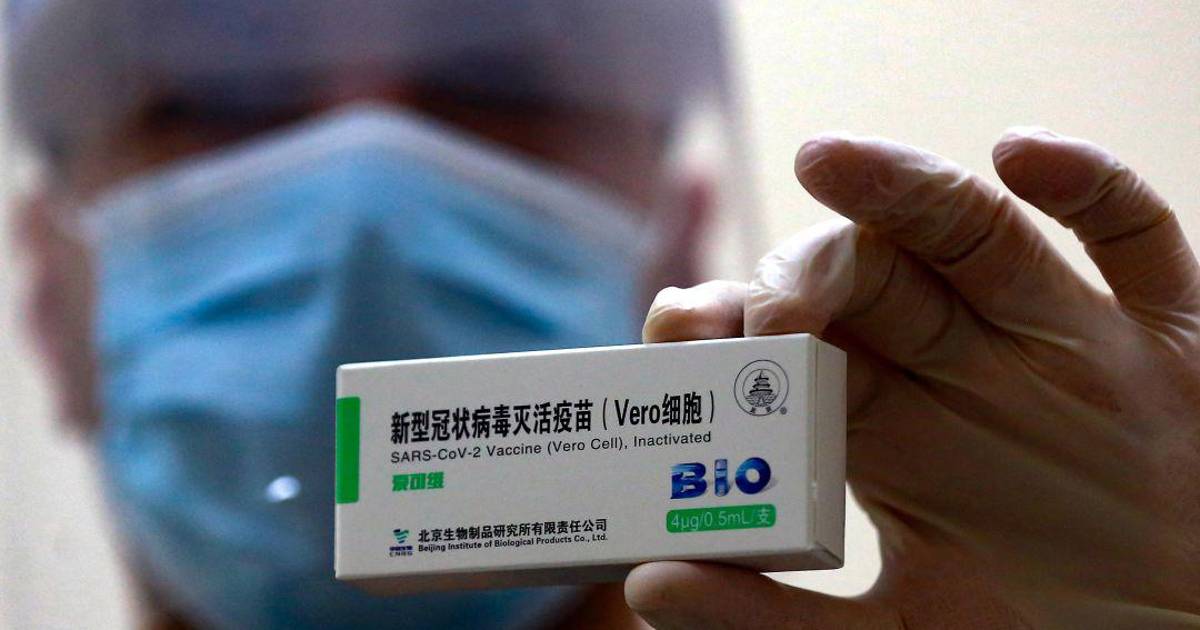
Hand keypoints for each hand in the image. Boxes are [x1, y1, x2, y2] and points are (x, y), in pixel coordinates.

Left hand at [624, 129, 1199, 627]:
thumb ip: (776, 621)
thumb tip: (652, 586)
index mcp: (894, 430)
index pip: (797, 347)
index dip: (729, 327)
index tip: (675, 328)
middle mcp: (967, 370)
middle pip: (869, 280)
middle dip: (796, 272)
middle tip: (742, 297)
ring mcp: (1065, 343)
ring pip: (976, 237)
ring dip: (901, 193)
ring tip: (825, 160)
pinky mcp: (1167, 340)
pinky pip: (1133, 239)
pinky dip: (1088, 185)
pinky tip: (1021, 155)